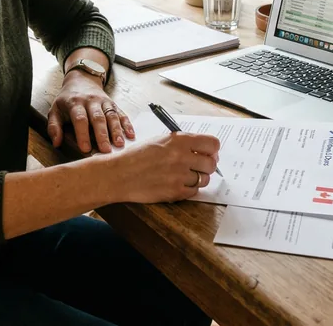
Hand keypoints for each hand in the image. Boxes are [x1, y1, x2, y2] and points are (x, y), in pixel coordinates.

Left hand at [47, 72, 134, 153]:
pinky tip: (131, 135)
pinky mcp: (112, 103)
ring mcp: (103, 101)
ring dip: (116, 130)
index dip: (83, 134)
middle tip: (105, 150)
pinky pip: (121, 113)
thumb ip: (54, 127)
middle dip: (102, 134)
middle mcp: (91, 101)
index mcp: (75, 103)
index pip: (80, 118)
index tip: (85, 149)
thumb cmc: (67, 100)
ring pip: (111, 115)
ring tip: (119, 144)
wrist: (81, 80)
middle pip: (98, 118)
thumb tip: (56, 143)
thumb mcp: (55, 110)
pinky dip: (127, 124)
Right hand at [99, 132, 220, 202]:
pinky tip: (177, 184)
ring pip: (204, 179)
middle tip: (199, 166)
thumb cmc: (137, 156)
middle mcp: (182, 157)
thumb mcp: (160, 141)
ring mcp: (179, 176)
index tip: (210, 153)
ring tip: (184, 175)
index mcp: (179, 140)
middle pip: (211, 163)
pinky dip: (188, 189)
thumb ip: (182, 143)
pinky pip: (194, 192)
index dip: (213, 150)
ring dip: (198, 178)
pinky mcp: (175, 192)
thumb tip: (203, 150)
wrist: (119, 174)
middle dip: (207, 165)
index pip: (212, 143)